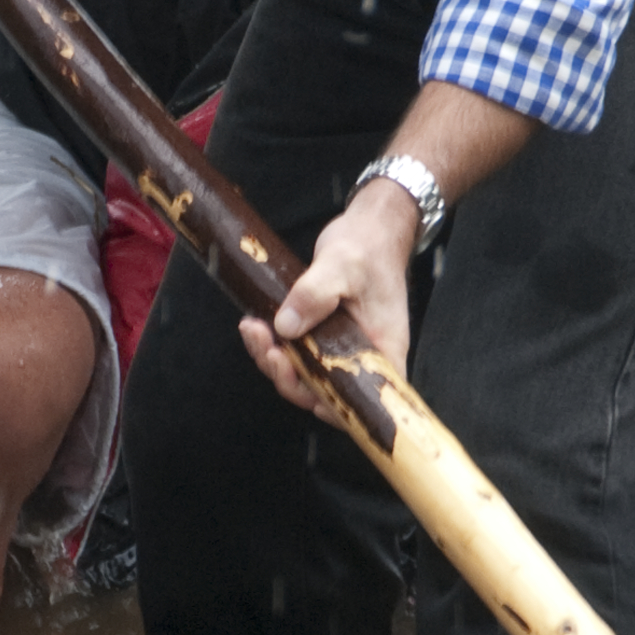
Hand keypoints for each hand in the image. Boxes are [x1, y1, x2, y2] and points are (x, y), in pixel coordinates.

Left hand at [241, 178, 420, 416]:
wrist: (369, 227)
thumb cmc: (368, 246)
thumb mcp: (342, 265)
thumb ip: (315, 294)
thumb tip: (286, 327)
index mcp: (381, 350)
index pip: (363, 398)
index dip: (333, 407)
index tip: (303, 386)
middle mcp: (362, 357)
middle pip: (323, 391)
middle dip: (288, 377)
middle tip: (267, 350)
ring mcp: (340, 349)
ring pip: (304, 374)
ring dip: (273, 360)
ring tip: (253, 331)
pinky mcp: (321, 337)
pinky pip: (295, 353)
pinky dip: (272, 345)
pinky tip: (254, 325)